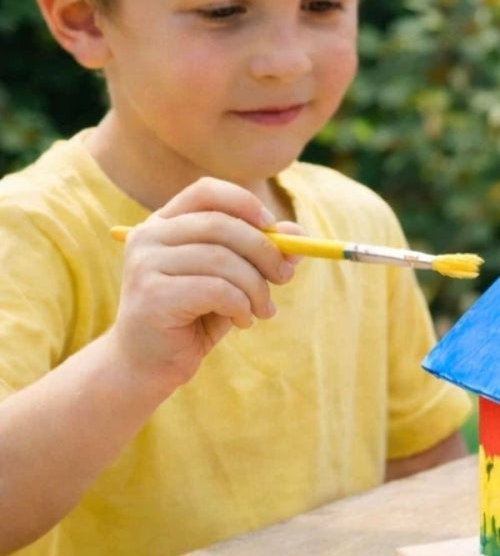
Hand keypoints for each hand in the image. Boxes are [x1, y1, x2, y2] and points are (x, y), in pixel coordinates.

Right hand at [107, 177, 300, 393]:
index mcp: (164, 223)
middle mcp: (148, 236)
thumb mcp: (233, 280)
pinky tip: (242, 321)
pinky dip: (241, 305)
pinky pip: (216, 289)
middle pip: (222, 225)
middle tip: (285, 276)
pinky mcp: (152, 295)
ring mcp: (145, 264)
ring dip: (256, 287)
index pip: (207, 191)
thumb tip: (299, 235)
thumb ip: (260, 255)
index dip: (245, 203)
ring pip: (223, 260)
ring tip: (262, 310)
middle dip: (264, 251)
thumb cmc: (194, 317)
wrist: (149, 364)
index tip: (274, 227)